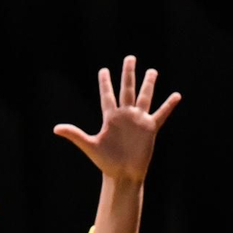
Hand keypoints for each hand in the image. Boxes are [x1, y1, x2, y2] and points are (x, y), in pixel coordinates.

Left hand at [53, 55, 181, 183]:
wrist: (122, 175)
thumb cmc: (105, 162)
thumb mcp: (89, 145)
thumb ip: (74, 134)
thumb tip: (55, 128)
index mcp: (110, 118)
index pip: (107, 95)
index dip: (105, 83)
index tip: (103, 70)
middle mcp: (125, 116)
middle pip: (127, 89)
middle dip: (128, 73)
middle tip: (130, 58)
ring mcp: (138, 121)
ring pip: (144, 97)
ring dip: (148, 84)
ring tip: (153, 71)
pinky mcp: (150, 128)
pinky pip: (161, 114)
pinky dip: (168, 105)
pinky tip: (177, 95)